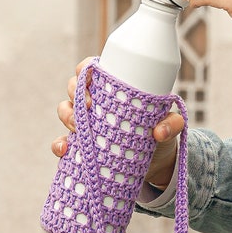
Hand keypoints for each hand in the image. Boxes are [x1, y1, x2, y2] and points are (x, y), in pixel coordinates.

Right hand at [50, 58, 184, 188]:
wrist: (157, 164)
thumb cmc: (160, 133)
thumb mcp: (170, 126)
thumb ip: (172, 124)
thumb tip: (159, 131)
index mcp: (116, 88)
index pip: (94, 70)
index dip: (85, 68)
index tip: (87, 75)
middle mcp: (98, 102)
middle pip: (76, 87)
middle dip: (75, 92)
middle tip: (88, 105)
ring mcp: (88, 123)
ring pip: (66, 110)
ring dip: (67, 116)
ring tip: (76, 127)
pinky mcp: (83, 145)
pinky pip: (63, 142)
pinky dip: (59, 145)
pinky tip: (64, 149)